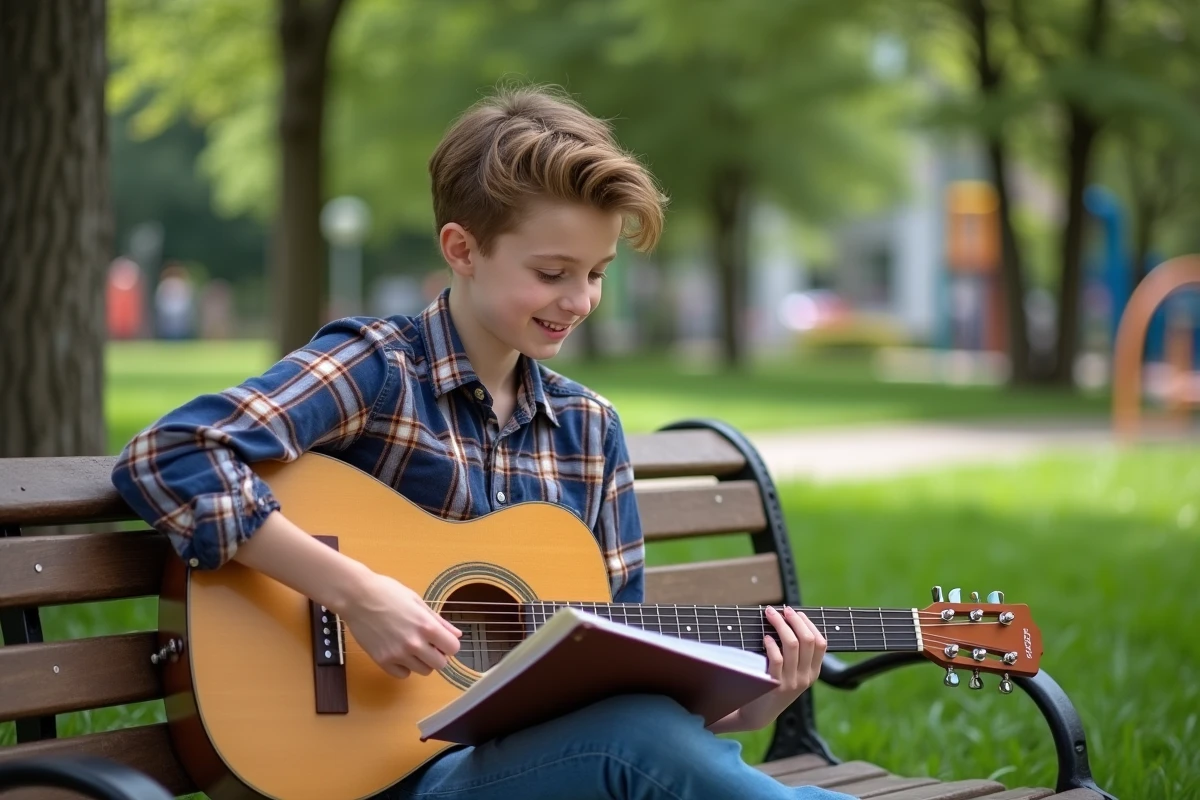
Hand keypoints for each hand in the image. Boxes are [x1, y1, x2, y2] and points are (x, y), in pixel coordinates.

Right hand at [338, 571, 461, 678]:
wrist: (357, 596)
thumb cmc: (388, 593)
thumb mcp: (418, 602)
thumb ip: (439, 621)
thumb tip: (457, 635)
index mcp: (426, 626)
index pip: (453, 648)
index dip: (449, 644)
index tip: (441, 640)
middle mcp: (414, 643)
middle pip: (440, 664)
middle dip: (438, 655)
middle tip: (428, 644)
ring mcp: (397, 654)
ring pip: (423, 671)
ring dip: (422, 661)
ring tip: (411, 646)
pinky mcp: (382, 661)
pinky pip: (402, 674)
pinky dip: (404, 667)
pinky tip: (399, 653)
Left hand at [717, 605, 826, 732]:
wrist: (758, 714)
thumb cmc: (772, 686)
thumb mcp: (792, 673)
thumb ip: (796, 654)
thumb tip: (790, 620)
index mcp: (813, 672)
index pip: (821, 643)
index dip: (809, 624)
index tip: (796, 613)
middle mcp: (806, 677)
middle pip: (808, 640)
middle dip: (795, 620)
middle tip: (782, 609)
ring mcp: (791, 682)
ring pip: (793, 644)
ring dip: (781, 625)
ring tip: (770, 615)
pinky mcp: (775, 685)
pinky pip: (777, 658)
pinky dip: (771, 643)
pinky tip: (765, 637)